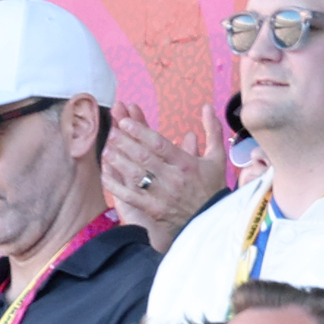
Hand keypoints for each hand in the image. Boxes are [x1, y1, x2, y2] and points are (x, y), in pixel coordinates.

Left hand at [102, 107, 225, 245]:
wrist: (209, 218)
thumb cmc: (211, 186)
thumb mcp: (217, 156)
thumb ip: (212, 130)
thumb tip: (207, 106)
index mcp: (186, 163)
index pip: (160, 144)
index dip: (141, 132)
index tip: (126, 122)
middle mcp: (172, 177)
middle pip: (144, 157)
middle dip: (125, 143)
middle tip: (111, 132)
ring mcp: (160, 194)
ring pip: (135, 175)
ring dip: (118, 161)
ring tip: (106, 149)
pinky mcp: (152, 208)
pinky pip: (129, 196)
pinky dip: (116, 186)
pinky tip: (105, 176)